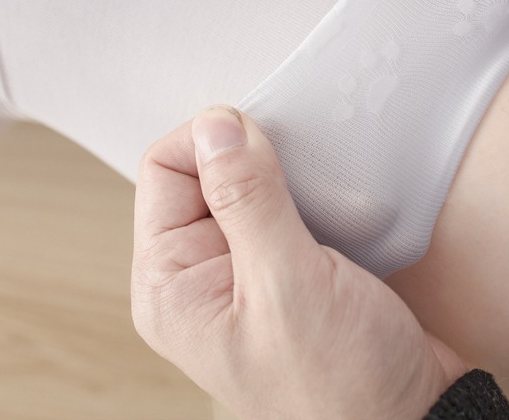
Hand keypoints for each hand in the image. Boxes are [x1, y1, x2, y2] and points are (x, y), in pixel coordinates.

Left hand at [132, 105, 464, 419]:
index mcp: (170, 284)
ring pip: (244, 182)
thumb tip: (214, 125)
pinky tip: (328, 207)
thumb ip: (247, 199)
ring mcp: (239, 269)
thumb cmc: (343, 384)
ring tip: (314, 195)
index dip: (211, 142)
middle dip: (249, 157)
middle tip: (294, 174)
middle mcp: (196, 274)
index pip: (164, 169)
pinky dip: (302, 190)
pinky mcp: (279, 266)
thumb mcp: (288, 285)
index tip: (261, 140)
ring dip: (280, 173)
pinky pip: (277, 203)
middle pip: (202, 171)